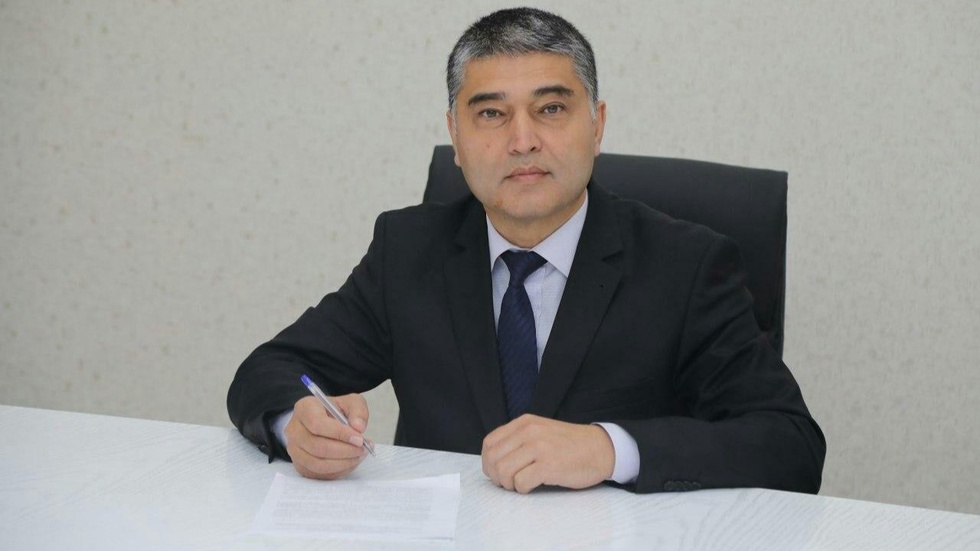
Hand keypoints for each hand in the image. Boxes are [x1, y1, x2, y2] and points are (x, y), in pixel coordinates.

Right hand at [285, 394, 371, 479]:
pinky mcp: (300, 465)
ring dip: (343, 463)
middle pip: (317, 447)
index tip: (359, 439)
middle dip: (344, 451)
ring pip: (317, 464)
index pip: (317, 424)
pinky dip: (338, 471)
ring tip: (359, 456)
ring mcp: (294, 450)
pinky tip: (350, 462)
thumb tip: (358, 428)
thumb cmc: (335, 411)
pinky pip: (319, 474)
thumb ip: (357, 411)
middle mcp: (294, 430)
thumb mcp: (350, 402)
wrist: (322, 421)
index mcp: (304, 409)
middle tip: (362, 449)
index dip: (339, 433)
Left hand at [481, 414, 614, 493]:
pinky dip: (522, 489)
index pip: (490, 443)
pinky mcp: (549, 465)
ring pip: (503, 471)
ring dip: (509, 484)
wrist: (601, 449)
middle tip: (509, 483)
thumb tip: (494, 460)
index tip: (497, 472)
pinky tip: (533, 487)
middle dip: (497, 477)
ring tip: (521, 485)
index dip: (488, 462)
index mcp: (524, 423)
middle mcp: (529, 432)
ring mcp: (539, 447)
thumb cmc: (570, 445)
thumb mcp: (541, 431)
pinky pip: (520, 482)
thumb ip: (519, 439)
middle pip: (493, 459)